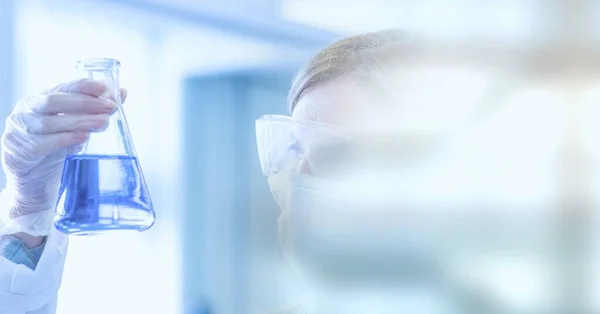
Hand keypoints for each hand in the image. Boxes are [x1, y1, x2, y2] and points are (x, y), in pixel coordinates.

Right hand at [0, 79, 125, 236]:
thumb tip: (122, 92)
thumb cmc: (54, 151)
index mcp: (39, 101)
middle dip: (84, 103)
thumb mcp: (76, 128)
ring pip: (48, 122)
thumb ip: (96, 110)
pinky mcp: (17, 153)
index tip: (104, 88)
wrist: (33, 185)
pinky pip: (41, 144)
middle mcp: (26, 113)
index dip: (82, 86)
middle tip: (109, 107)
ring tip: (103, 123)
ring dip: (79, 121)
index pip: (61, 87)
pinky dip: (63, 139)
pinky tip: (82, 138)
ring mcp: (18, 132)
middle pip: (53, 101)